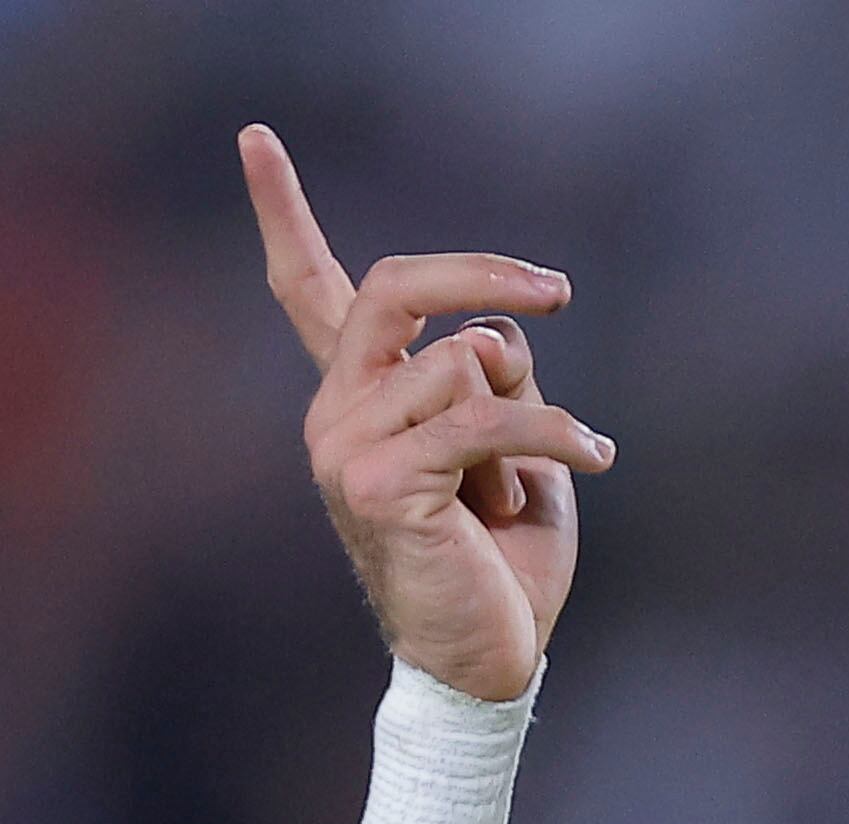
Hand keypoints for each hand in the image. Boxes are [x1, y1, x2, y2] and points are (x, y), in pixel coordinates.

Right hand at [241, 124, 614, 701]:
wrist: (485, 661)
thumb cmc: (503, 561)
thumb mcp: (515, 450)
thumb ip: (499, 380)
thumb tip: (495, 332)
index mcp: (362, 396)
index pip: (307, 288)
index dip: (280, 210)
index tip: (254, 137)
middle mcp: (338, 410)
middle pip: (402, 287)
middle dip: (485, 274)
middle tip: (558, 288)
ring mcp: (347, 444)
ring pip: (469, 360)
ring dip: (532, 418)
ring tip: (528, 483)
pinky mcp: (381, 482)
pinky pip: (489, 419)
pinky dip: (554, 435)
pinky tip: (593, 457)